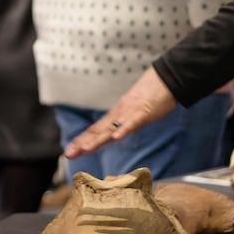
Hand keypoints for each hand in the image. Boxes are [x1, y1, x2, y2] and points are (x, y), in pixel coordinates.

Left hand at [63, 66, 178, 159]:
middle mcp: (119, 115)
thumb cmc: (150, 96)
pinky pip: (133, 122)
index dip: (82, 141)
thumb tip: (116, 135)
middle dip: (83, 143)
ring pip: (111, 128)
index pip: (96, 130)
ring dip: (98, 139)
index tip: (70, 151)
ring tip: (85, 149)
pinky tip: (116, 138)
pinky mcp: (143, 111)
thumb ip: (124, 124)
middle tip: (68, 154)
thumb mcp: (133, 114)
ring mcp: (130, 113)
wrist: (165, 79)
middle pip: (98, 131)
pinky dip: (124, 130)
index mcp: (116, 116)